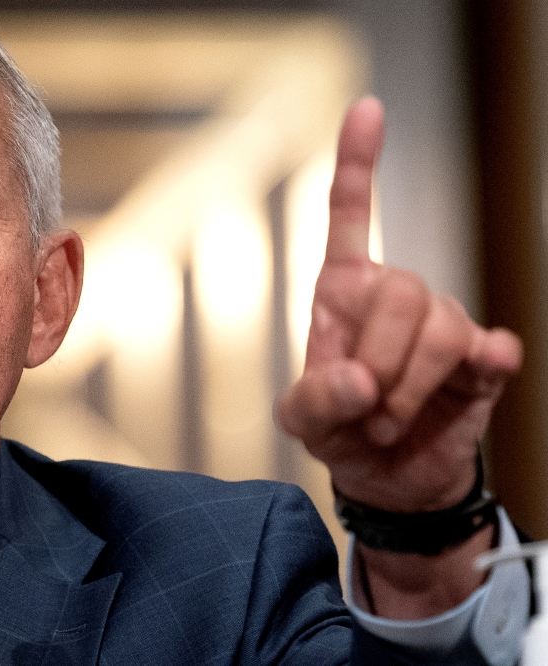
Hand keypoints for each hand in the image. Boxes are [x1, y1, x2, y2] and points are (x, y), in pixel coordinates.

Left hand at [278, 97, 521, 513]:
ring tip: (388, 421)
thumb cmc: (337, 434)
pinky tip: (477, 376)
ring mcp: (441, 326)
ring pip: (441, 326)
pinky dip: (481, 367)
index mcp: (341, 297)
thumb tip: (357, 381)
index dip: (357, 164)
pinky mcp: (481, 361)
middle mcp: (393, 299)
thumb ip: (314, 401)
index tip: (367, 108)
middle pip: (403, 288)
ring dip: (410, 387)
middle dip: (380, 360)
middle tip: (365, 410)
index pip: (348, 218)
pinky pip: (493, 348)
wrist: (388, 480)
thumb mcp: (303, 423)